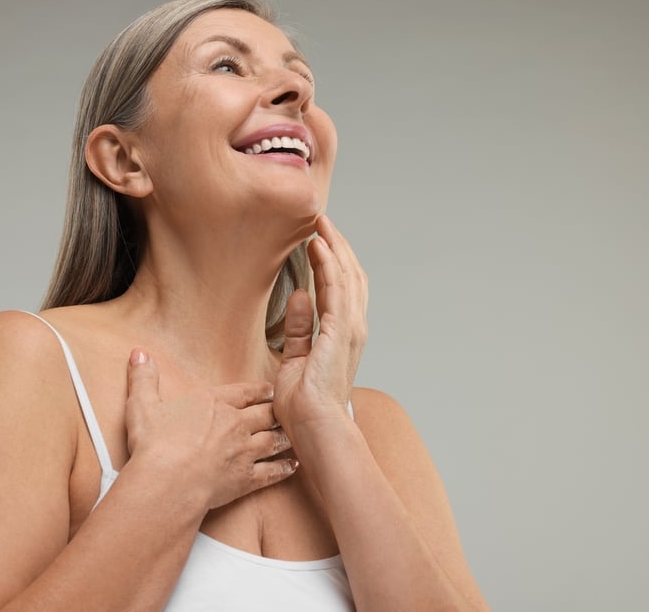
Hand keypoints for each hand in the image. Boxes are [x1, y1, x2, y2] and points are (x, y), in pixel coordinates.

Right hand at [124, 349, 297, 510]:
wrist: (168, 482)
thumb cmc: (154, 444)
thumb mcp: (142, 405)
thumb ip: (143, 378)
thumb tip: (138, 352)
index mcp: (214, 402)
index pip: (244, 392)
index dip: (259, 390)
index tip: (270, 389)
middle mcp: (235, 423)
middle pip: (264, 414)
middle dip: (276, 411)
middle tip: (286, 409)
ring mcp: (244, 452)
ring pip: (273, 440)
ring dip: (283, 437)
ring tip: (292, 435)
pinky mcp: (246, 479)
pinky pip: (272, 472)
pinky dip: (283, 469)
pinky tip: (292, 466)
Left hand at [273, 215, 368, 429]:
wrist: (315, 428)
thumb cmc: (305, 407)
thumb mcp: (296, 359)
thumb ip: (299, 328)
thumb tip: (299, 297)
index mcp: (342, 336)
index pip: (342, 289)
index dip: (333, 262)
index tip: (318, 240)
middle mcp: (352, 328)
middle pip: (350, 276)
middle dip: (337, 246)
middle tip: (321, 221)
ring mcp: (349, 328)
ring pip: (347, 276)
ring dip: (334, 247)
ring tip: (321, 223)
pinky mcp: (340, 330)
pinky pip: (336, 289)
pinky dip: (329, 264)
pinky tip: (318, 245)